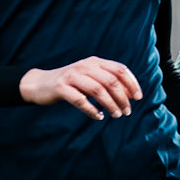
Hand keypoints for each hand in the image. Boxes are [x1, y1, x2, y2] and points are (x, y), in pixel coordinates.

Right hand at [19, 57, 142, 120]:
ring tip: (116, 115)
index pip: (119, 69)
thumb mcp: (90, 77)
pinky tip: (98, 116)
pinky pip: (80, 100)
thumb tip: (131, 95)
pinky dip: (92, 110)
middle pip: (111, 81)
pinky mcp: (61, 87)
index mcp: (94, 62)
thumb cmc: (70, 83)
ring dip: (110, 105)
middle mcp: (85, 66)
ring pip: (98, 90)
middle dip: (122, 98)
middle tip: (127, 112)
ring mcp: (72, 76)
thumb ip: (108, 82)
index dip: (131, 83)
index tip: (138, 98)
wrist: (40, 83)